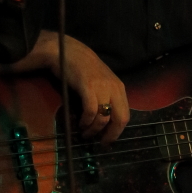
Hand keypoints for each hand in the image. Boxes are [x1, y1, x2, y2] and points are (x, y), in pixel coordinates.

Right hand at [3, 30, 129, 143]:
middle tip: (99, 143)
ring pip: (104, 117)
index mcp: (119, 87)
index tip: (107, 140)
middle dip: (110, 135)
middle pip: (120, 119)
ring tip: (84, 133)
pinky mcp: (88, 87)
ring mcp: (102, 87)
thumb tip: (103, 120)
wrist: (66, 49)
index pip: (125, 115)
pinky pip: (91, 111)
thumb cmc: (80, 66)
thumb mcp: (99, 81)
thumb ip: (104, 96)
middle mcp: (114, 87)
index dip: (117, 131)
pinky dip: (86, 121)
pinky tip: (79, 123)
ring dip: (94, 130)